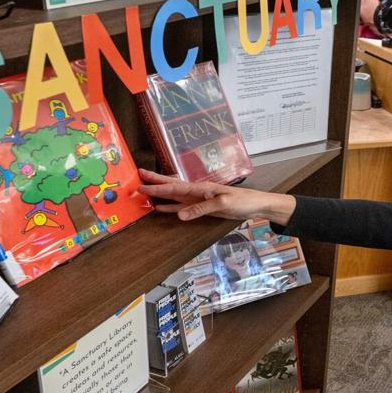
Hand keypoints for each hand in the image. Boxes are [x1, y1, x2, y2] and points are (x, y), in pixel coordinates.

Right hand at [133, 168, 291, 222]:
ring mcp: (197, 199)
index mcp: (200, 188)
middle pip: (171, 186)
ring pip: (173, 196)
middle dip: (154, 182)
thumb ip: (201, 208)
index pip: (174, 188)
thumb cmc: (242, 201)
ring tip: (142, 191)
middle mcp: (196, 192)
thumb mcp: (223, 204)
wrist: (255, 205)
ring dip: (159, 194)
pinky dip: (170, 207)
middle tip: (136, 177)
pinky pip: (181, 207)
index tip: (141, 184)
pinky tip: (159, 208)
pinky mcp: (201, 207)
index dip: (157, 187)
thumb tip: (180, 215)